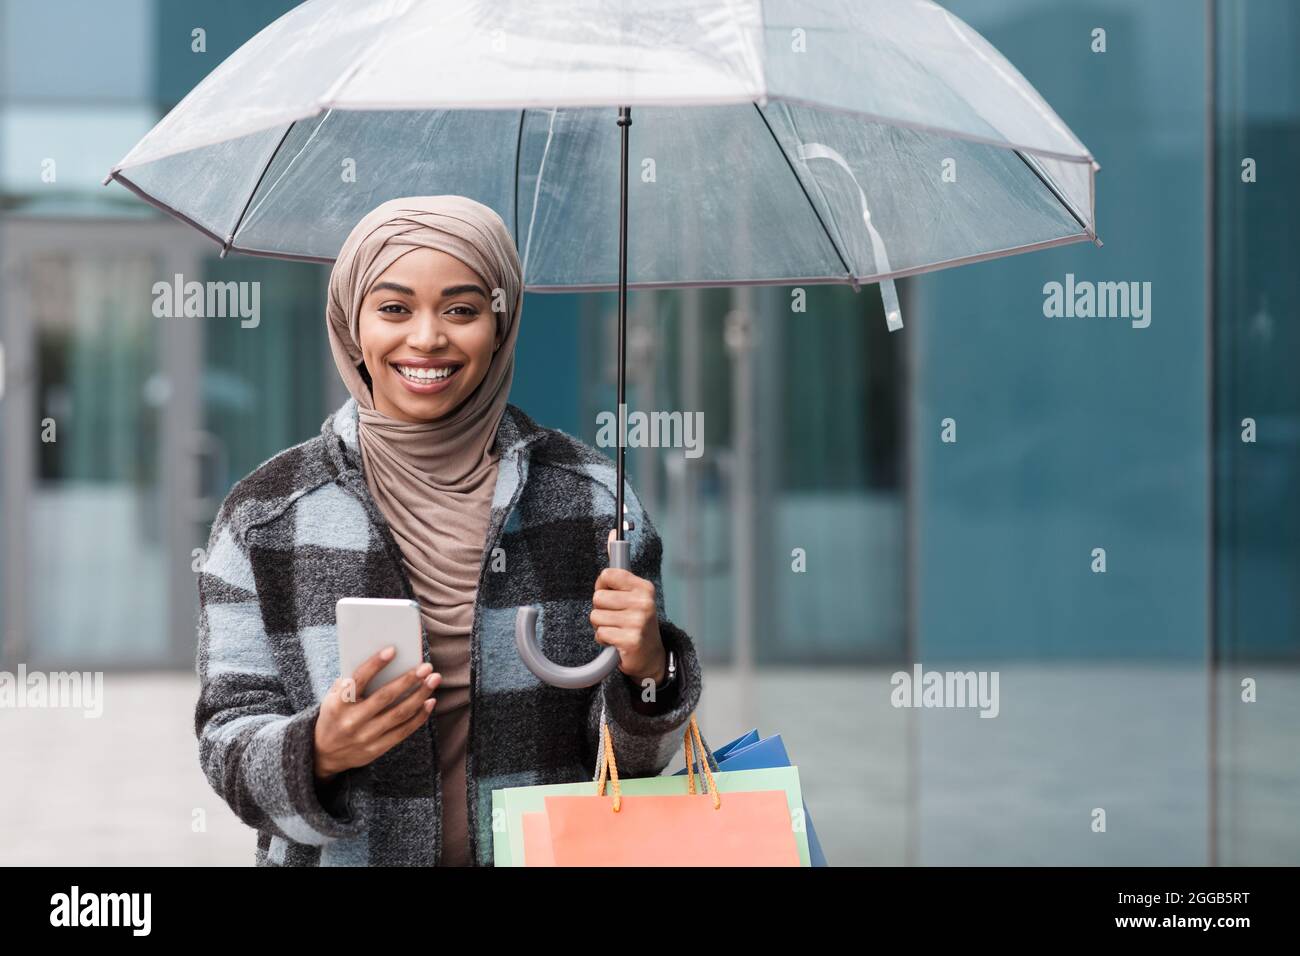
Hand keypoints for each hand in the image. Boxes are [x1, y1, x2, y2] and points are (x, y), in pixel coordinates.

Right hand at [313, 646, 441, 780]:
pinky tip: (429, 701)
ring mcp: (365, 737)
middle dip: (408, 680)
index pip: (358, 680)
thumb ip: (351, 680)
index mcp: (338, 704)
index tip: (393, 649)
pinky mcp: (377, 749)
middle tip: (426, 666)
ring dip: (420, 695)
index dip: (375, 664)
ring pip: (399, 714)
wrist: (324, 754)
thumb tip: (381, 658)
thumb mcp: (332, 696)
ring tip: (433, 680)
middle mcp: (352, 721)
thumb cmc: (334, 714)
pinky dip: (419, 716)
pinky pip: (403, 731)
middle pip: (385, 697)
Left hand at [590, 529, 666, 683]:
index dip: (602, 587)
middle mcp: (644, 602)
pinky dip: (604, 640)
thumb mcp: (631, 592)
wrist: (650, 656)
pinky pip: (600, 634)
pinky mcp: (631, 641)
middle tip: (615, 617)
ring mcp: (639, 622)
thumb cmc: (635, 620)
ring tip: (617, 630)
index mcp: (644, 587)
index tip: (611, 595)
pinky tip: (617, 642)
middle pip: (598, 598)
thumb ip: (619, 568)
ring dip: (602, 626)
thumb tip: (613, 532)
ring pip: (596, 618)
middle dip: (601, 610)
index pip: (607, 575)